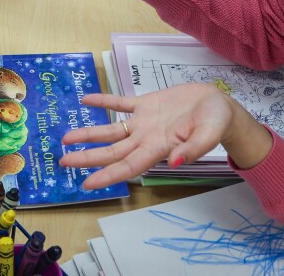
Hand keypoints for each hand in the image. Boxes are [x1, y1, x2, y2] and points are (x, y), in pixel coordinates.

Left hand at [60, 84, 271, 188]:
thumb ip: (192, 148)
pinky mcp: (146, 104)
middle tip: (64, 162)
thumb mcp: (209, 134)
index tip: (87, 184)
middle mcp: (146, 138)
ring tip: (66, 137)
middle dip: (88, 157)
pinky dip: (104, 102)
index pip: (128, 166)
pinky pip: (120, 104)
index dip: (107, 175)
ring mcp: (144, 122)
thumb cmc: (216, 122)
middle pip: (112, 152)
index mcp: (159, 148)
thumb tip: (175, 161)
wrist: (219, 105)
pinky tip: (85, 100)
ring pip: (111, 130)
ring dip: (89, 133)